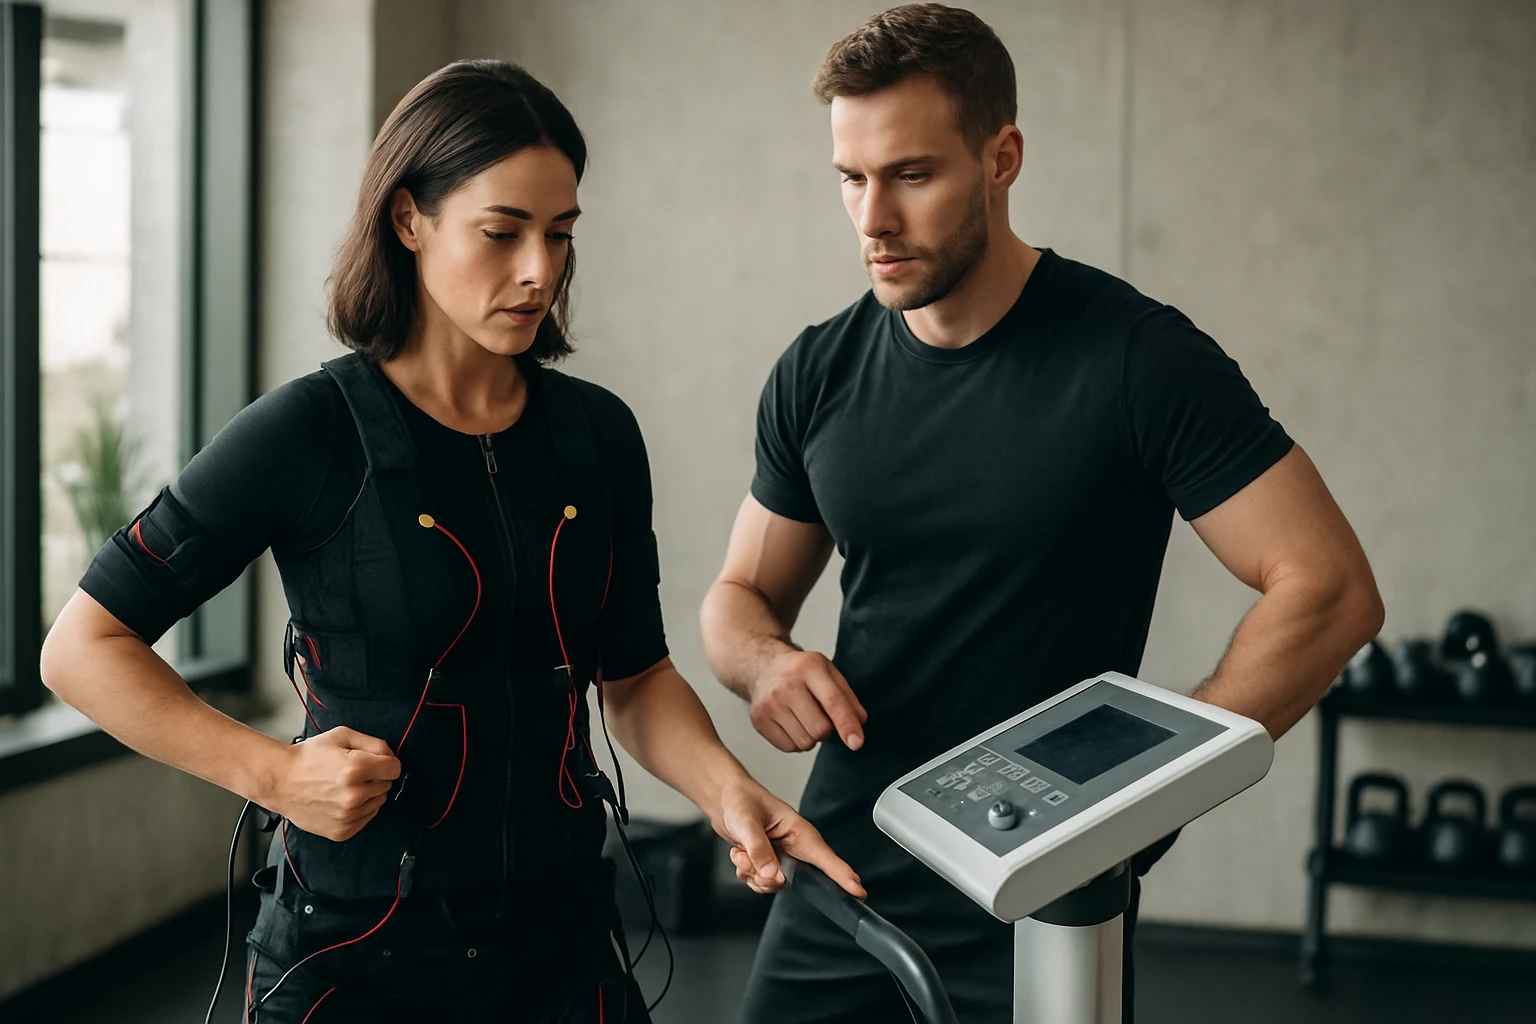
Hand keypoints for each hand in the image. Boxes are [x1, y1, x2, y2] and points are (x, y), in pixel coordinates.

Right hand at [270, 727, 400, 841]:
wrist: (280, 781)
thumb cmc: (308, 757)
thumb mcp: (342, 736)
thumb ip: (374, 743)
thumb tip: (392, 757)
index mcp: (356, 768)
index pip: (395, 768)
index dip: (386, 762)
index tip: (376, 762)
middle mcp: (354, 795)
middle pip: (386, 785)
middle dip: (375, 777)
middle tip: (352, 773)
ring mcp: (347, 815)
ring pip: (378, 803)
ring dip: (367, 794)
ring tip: (343, 786)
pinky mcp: (341, 831)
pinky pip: (366, 818)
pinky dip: (358, 809)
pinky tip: (340, 799)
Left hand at [714, 776, 864, 897]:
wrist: (725, 798)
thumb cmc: (741, 800)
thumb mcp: (747, 822)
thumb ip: (759, 849)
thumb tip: (772, 874)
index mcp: (799, 832)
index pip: (826, 858)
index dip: (843, 876)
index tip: (857, 890)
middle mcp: (794, 846)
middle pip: (794, 880)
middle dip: (768, 877)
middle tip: (749, 859)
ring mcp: (781, 857)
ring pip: (774, 884)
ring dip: (753, 873)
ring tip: (742, 852)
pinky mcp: (768, 863)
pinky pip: (761, 883)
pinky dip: (746, 874)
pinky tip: (741, 856)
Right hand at [749, 648, 866, 752]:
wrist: (763, 667)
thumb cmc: (801, 672)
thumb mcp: (828, 672)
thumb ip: (847, 697)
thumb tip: (859, 722)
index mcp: (809, 667)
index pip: (833, 701)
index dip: (847, 724)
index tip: (856, 743)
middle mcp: (787, 685)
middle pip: (820, 729)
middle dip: (827, 730)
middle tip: (820, 716)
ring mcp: (770, 703)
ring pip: (805, 742)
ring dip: (811, 737)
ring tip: (804, 718)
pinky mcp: (758, 719)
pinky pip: (789, 748)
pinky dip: (796, 742)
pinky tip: (791, 724)